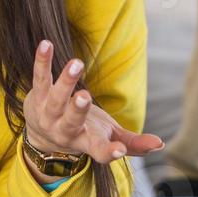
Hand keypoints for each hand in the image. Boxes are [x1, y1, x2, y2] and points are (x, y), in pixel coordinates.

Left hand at [24, 40, 164, 164]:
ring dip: (65, 81)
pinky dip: (43, 62)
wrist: (42, 135)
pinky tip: (47, 44)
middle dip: (78, 109)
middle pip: (71, 121)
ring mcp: (49, 114)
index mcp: (87, 143)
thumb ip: (134, 142)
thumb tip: (160, 144)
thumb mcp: (109, 137)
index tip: (119, 150)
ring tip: (76, 63)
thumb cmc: (85, 132)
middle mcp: (65, 131)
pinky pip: (40, 78)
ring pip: (56, 98)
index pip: (99, 152)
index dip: (109, 151)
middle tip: (84, 97)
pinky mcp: (37, 96)